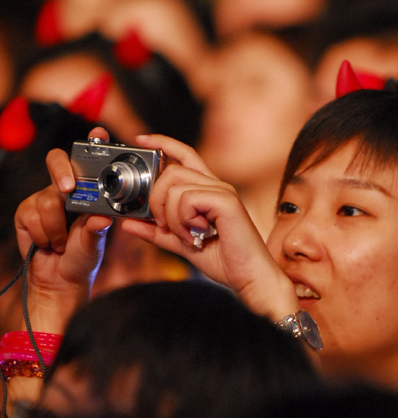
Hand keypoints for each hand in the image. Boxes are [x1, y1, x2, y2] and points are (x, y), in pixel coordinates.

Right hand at [13, 126, 111, 331]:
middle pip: (57, 162)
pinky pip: (32, 216)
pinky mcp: (25, 212)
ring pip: (48, 200)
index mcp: (87, 191)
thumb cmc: (82, 257)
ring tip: (62, 242)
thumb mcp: (95, 244)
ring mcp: (43, 198)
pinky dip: (44, 235)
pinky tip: (47, 243)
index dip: (93, 143)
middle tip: (68, 190)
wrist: (59, 279)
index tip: (98, 135)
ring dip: (57, 229)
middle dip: (61, 172)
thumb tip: (102, 219)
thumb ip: (96, 230)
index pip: (89, 160)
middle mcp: (64, 189)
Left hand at [122, 135, 297, 319]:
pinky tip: (197, 235)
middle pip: (172, 171)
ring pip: (175, 187)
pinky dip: (183, 221)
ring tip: (187, 236)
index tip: (143, 140)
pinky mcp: (226, 201)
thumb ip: (157, 232)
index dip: (163, 143)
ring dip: (172, 217)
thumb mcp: (181, 244)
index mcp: (209, 191)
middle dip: (157, 199)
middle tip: (165, 225)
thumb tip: (129, 223)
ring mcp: (222, 191)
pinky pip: (187, 199)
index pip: (185, 155)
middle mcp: (217, 185)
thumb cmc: (225, 260)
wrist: (250, 277)